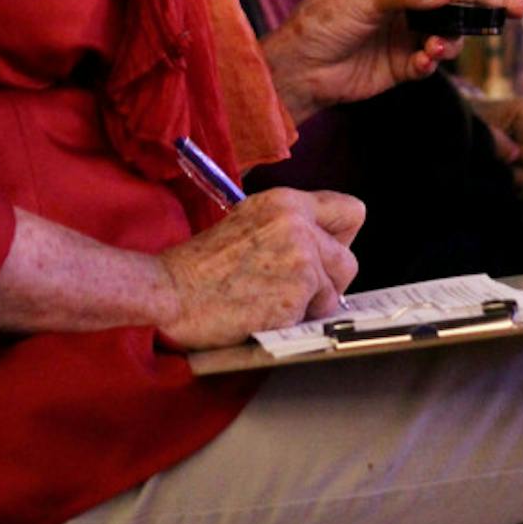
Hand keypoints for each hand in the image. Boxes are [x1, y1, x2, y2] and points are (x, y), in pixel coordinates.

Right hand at [159, 187, 363, 348]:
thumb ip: (289, 228)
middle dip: (328, 282)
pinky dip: (295, 321)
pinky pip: (317, 316)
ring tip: (271, 301)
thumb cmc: (200, 266)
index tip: (323, 254)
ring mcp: (301, 259)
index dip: (340, 238)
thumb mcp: (248, 223)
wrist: (171, 292)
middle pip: (349, 261)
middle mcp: (299, 224)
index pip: (351, 210)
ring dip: (310, 305)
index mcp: (286, 202)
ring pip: (336, 293)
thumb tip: (325, 249)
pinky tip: (265, 313)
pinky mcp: (297, 293)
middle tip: (294, 289)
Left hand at [260, 0, 522, 123]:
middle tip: (518, 7)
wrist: (300, 70)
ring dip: (451, 41)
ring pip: (450, 34)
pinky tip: (422, 62)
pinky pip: (431, 62)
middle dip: (488, 3)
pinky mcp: (403, 65)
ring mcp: (407, 34)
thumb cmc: (323, 24)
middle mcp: (408, 3)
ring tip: (436, 48)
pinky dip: (431, 62)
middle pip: (459, 0)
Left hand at [476, 94, 522, 198]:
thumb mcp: (477, 126)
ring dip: (518, 185)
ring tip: (494, 174)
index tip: (510, 159)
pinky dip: (520, 192)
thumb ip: (494, 139)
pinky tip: (500, 181)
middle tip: (496, 169)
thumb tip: (513, 155)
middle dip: (522, 176)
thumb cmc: (469, 121)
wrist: (457, 126)